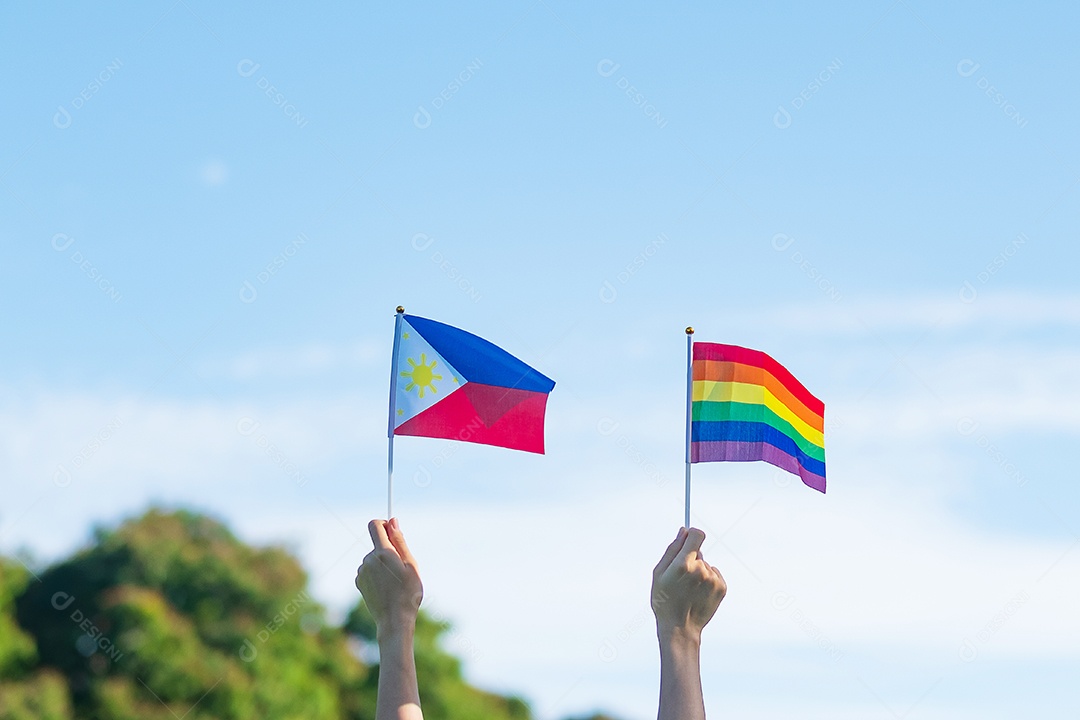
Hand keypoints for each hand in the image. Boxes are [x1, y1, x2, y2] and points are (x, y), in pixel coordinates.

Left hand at [355, 518, 422, 637]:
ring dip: (382, 563)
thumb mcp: (411, 565)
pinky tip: (386, 588)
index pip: (374, 525)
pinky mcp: (359, 582)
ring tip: (394, 582)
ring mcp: (361, 571)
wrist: (394, 620)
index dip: (384, 525)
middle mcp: (368, 560)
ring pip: (373, 558)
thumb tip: (392, 522)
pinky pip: (369, 570)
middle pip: (377, 544)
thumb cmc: (408, 593)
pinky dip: (376, 574)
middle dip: (388, 550)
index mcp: (382, 553)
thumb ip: (400, 541)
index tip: (394, 532)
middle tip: (401, 569)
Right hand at [651, 527, 726, 640]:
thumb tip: (683, 531)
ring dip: (699, 572)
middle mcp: (701, 570)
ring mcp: (713, 580)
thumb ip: (672, 549)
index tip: (687, 540)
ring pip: (706, 565)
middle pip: (699, 552)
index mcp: (683, 564)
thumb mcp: (659, 573)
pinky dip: (708, 580)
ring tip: (689, 589)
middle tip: (681, 578)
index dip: (691, 535)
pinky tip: (698, 593)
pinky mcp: (722, 588)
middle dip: (690, 559)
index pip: (697, 535)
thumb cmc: (664, 601)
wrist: (679, 629)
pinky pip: (714, 575)